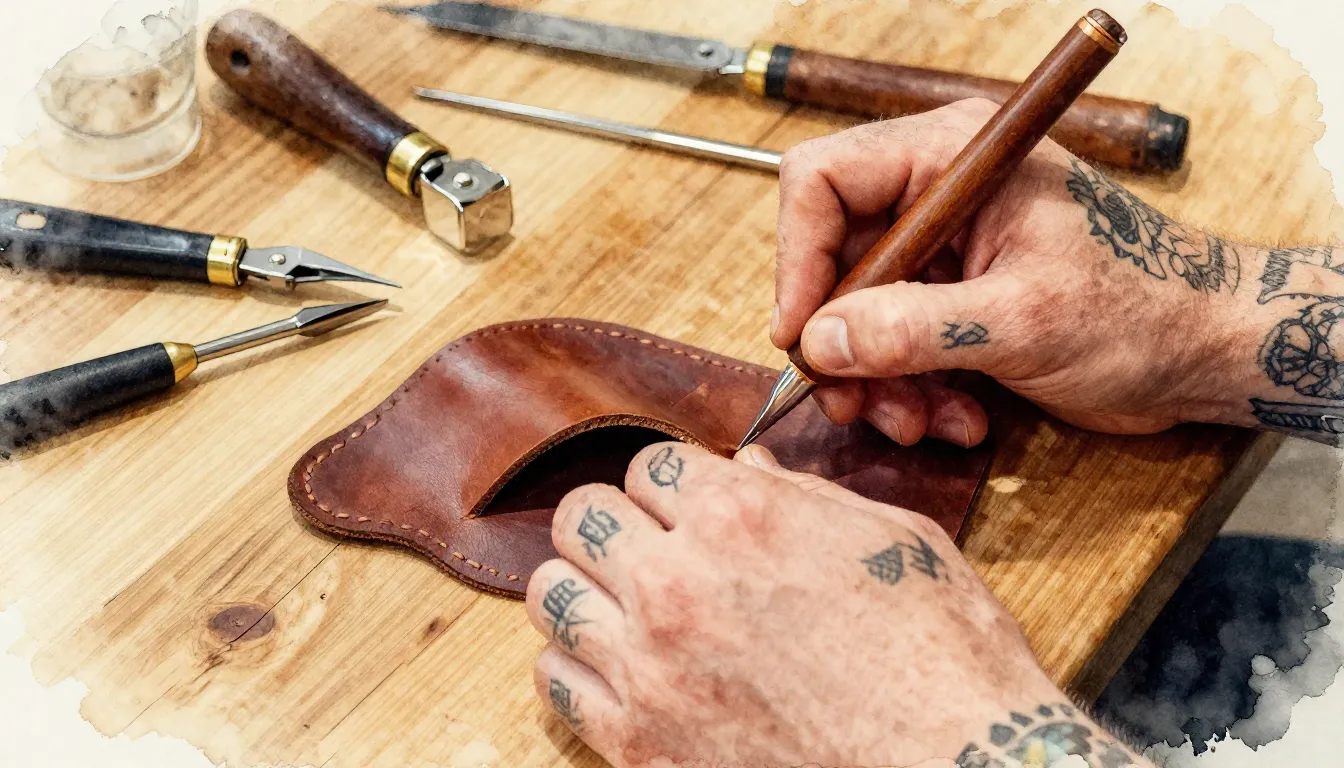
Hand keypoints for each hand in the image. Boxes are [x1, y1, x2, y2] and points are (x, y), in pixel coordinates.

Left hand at [525, 442, 1151, 766]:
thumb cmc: (944, 657)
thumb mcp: (892, 540)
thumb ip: (801, 496)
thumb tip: (745, 466)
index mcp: (741, 515)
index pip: (648, 465)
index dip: (673, 486)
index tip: (689, 510)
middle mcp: (678, 580)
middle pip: (584, 515)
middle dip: (617, 523)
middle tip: (651, 549)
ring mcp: (650, 664)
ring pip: (549, 590)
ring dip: (585, 588)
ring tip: (625, 606)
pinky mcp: (639, 740)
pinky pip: (554, 680)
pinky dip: (576, 665)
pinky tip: (621, 668)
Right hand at [773, 99, 1252, 444]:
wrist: (1204, 352)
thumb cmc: (1143, 309)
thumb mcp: (1022, 321)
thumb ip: (915, 329)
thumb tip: (821, 342)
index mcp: (955, 160)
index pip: (825, 181)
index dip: (799, 258)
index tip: (800, 334)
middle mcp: (940, 194)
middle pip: (834, 257)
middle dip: (842, 339)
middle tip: (851, 401)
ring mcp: (947, 250)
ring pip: (859, 311)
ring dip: (878, 379)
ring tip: (915, 422)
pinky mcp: (956, 299)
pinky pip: (896, 343)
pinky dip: (912, 390)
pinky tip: (956, 418)